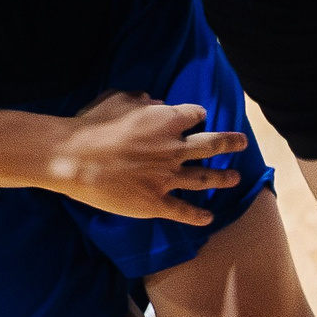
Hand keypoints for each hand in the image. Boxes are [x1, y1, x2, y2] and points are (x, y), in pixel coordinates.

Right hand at [47, 92, 248, 222]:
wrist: (75, 159)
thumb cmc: (92, 125)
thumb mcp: (117, 99)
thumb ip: (141, 100)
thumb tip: (156, 102)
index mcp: (167, 120)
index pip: (194, 115)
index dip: (196, 114)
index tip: (199, 116)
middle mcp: (174, 149)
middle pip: (211, 145)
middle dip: (230, 142)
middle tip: (241, 142)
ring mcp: (167, 177)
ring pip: (204, 178)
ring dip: (222, 177)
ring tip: (235, 177)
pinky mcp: (156, 202)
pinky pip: (182, 210)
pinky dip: (197, 216)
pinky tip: (209, 218)